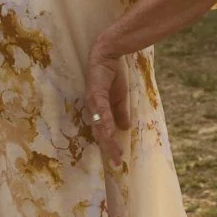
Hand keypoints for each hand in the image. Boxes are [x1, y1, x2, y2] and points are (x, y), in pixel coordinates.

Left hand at [84, 41, 129, 164]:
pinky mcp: (96, 91)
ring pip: (99, 124)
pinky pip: (101, 109)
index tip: (116, 161)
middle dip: (108, 148)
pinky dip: (105, 121)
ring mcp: (92, 101)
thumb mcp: (120, 97)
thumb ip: (120, 112)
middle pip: (99, 133)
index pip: (102, 133)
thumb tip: (124, 129)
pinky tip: (110, 131)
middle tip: (116, 163)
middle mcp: (92, 108)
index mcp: (97, 110)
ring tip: (114, 152)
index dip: (108, 147)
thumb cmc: (111, 74)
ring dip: (107, 139)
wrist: (108, 53)